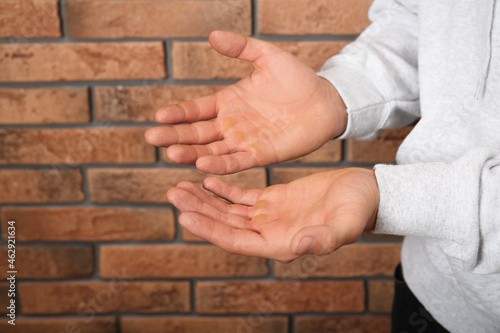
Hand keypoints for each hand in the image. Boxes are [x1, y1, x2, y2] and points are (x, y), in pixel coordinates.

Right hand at [145, 30, 346, 174]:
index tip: (158, 116)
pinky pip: (236, 161)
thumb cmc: (297, 78)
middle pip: (196, 133)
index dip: (177, 114)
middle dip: (174, 136)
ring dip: (191, 153)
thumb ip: (241, 47)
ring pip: (211, 150)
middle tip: (152, 139)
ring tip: (171, 153)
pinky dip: (219, 165)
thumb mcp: (267, 57)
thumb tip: (212, 35)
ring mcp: (244, 141)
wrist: (325, 100)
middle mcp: (231, 125)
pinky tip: (202, 165)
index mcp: (228, 102)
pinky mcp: (261, 155)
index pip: (195, 110)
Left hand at [167, 168, 378, 262]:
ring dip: (204, 199)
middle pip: (224, 224)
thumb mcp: (345, 223)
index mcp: (280, 243)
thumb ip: (324, 238)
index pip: (235, 240)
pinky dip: (223, 188)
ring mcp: (269, 217)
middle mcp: (269, 233)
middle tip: (172, 193)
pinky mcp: (273, 200)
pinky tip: (206, 178)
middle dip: (198, 210)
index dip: (209, 229)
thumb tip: (299, 245)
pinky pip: (241, 196)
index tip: (184, 215)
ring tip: (179, 185)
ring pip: (228, 210)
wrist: (365, 194)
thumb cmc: (359, 210)